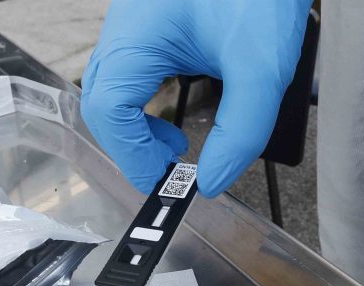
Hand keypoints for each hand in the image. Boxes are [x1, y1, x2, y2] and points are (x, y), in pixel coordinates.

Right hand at [81, 0, 311, 196]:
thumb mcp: (261, 70)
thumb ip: (239, 133)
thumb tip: (212, 181)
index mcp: (138, 36)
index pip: (109, 110)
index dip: (134, 155)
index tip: (168, 179)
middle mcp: (123, 29)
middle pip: (102, 104)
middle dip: (133, 146)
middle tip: (171, 168)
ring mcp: (132, 25)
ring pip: (111, 90)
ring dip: (136, 128)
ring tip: (174, 146)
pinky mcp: (148, 27)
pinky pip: (128, 75)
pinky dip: (143, 106)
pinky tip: (170, 115)